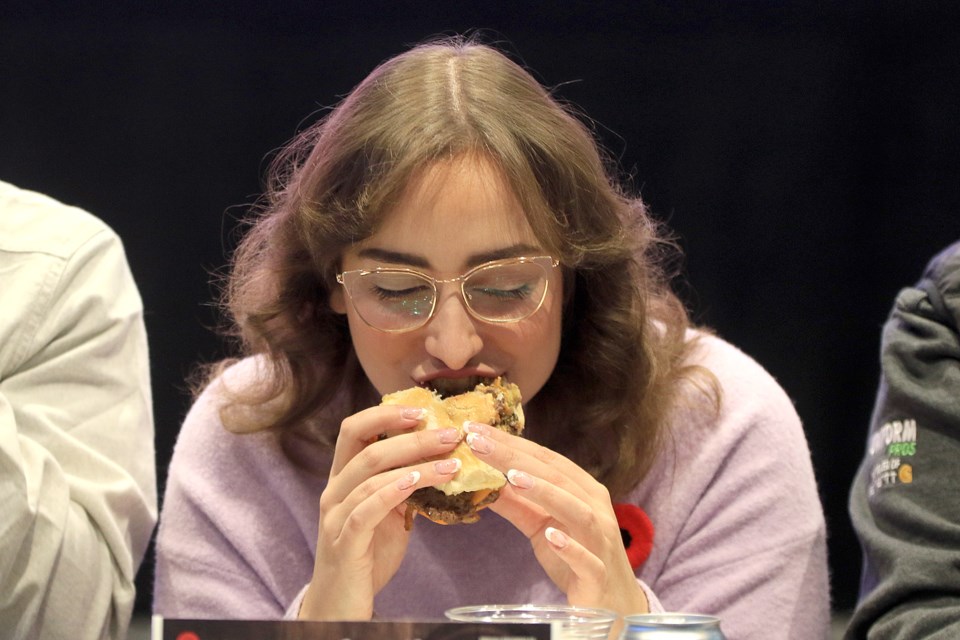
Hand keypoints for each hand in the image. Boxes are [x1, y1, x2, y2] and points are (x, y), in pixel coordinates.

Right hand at [299, 405, 462, 619]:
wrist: (341, 605)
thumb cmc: (367, 555)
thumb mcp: (389, 513)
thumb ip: (404, 486)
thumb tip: (444, 460)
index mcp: (344, 478)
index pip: (355, 430)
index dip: (386, 414)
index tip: (422, 410)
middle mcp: (334, 491)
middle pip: (365, 446)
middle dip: (409, 435)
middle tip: (449, 434)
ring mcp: (335, 515)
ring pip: (370, 474)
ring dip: (415, 463)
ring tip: (451, 462)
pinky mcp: (344, 541)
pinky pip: (366, 509)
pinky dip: (393, 491)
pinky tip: (418, 483)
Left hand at [464, 422, 648, 616]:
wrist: (611, 604)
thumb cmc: (575, 559)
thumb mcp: (540, 527)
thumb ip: (516, 504)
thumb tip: (481, 481)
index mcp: (582, 491)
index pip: (544, 460)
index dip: (511, 443)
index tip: (474, 430)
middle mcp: (595, 508)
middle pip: (556, 477)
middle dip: (515, 458)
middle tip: (478, 443)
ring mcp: (600, 541)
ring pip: (577, 510)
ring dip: (546, 492)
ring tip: (512, 479)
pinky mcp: (598, 574)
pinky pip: (587, 559)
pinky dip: (570, 547)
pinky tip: (551, 537)